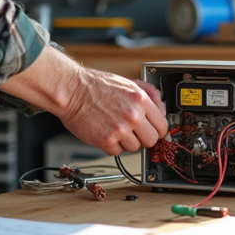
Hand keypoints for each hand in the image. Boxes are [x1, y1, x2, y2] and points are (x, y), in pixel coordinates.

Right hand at [0, 46, 167, 155]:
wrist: (72, 91)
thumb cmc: (95, 85)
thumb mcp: (127, 82)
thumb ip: (148, 93)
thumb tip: (161, 107)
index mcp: (140, 100)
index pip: (162, 126)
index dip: (158, 130)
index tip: (154, 131)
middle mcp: (133, 116)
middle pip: (152, 140)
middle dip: (144, 137)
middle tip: (134, 131)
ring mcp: (120, 130)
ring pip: (135, 148)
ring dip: (127, 141)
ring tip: (115, 128)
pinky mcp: (106, 141)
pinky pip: (117, 152)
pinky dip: (112, 146)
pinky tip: (106, 132)